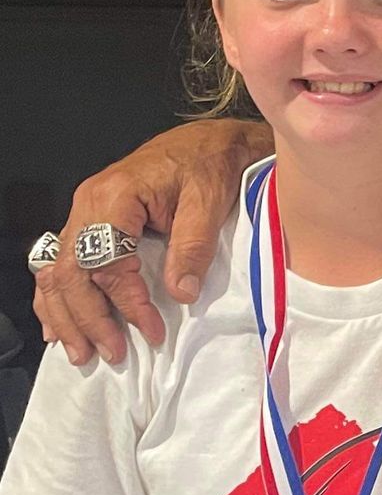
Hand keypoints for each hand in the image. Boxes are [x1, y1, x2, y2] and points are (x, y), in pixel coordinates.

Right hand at [34, 121, 267, 366]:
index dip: (126, 303)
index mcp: (114, 198)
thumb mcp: (209, 202)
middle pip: (70, 272)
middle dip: (86, 319)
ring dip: (65, 314)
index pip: (105, 264)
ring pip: (57, 271)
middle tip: (109, 354)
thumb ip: (193, 247)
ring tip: (80, 352)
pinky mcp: (91, 220)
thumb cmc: (210, 164)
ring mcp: (84, 212)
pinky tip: (60, 323)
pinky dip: (58, 295)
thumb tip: (180, 294)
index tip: (151, 332)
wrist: (210, 141)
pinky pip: (62, 261)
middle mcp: (88, 204)